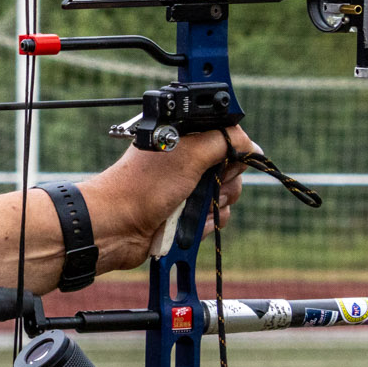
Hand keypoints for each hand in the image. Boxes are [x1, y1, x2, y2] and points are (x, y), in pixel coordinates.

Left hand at [79, 127, 253, 274]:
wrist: (116, 227)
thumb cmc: (143, 187)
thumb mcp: (189, 154)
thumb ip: (224, 141)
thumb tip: (251, 145)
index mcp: (183, 140)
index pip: (225, 139)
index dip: (232, 151)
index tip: (225, 162)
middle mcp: (184, 162)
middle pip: (230, 170)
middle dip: (225, 182)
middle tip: (206, 186)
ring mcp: (184, 190)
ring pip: (224, 196)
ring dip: (215, 205)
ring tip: (193, 208)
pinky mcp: (183, 215)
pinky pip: (212, 218)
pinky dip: (205, 223)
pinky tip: (189, 224)